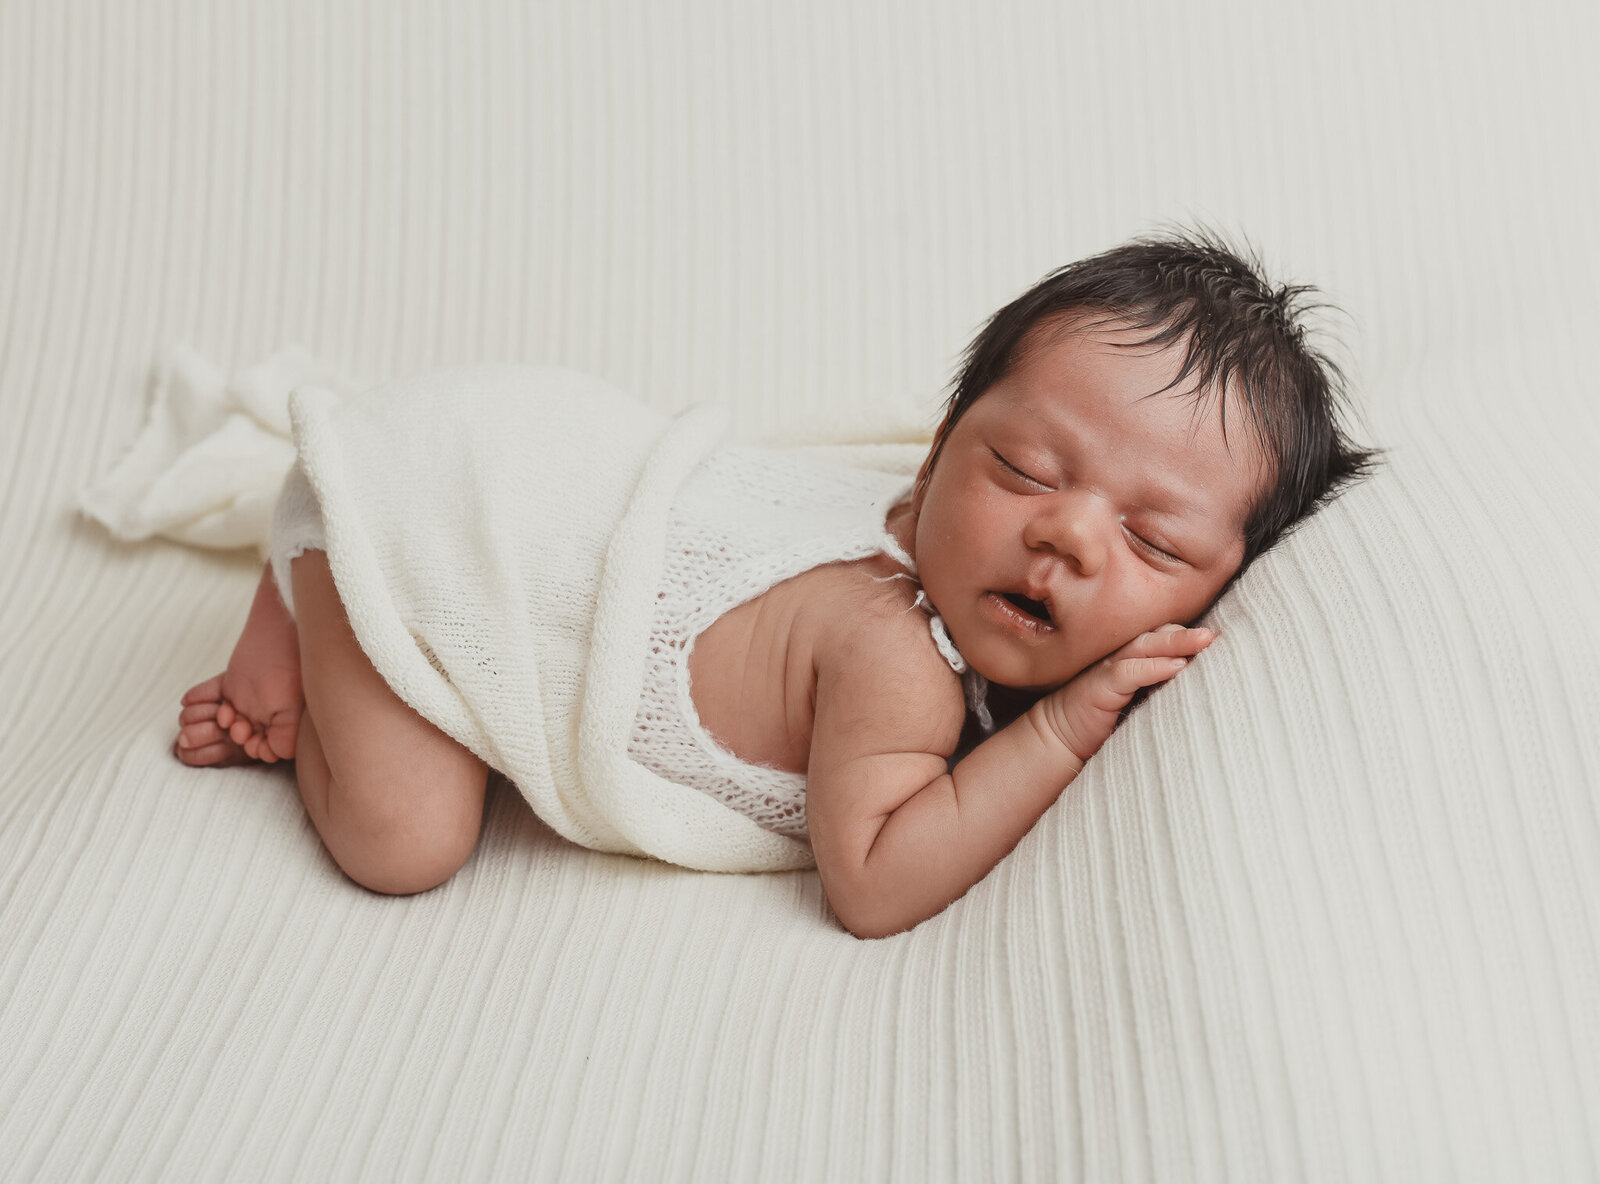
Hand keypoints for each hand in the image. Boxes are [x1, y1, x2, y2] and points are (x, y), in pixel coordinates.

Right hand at [1030, 623, 1216, 763]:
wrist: (1058, 736)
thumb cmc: (1100, 721)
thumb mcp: (1135, 702)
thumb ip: (1159, 691)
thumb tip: (1200, 691)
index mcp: (1130, 659)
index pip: (1163, 638)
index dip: (1188, 637)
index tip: (1221, 641)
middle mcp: (1120, 657)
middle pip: (1159, 635)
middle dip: (1188, 634)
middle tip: (1217, 634)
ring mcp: (1108, 668)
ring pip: (1147, 646)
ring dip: (1178, 642)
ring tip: (1205, 641)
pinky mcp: (1100, 686)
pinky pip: (1130, 671)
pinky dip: (1155, 667)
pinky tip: (1177, 667)